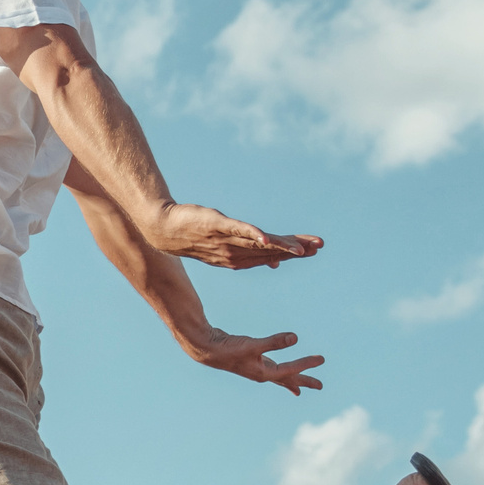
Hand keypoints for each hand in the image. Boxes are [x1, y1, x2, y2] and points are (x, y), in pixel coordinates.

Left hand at [146, 204, 324, 270]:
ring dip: (280, 246)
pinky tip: (266, 238)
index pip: (273, 253)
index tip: (315, 249)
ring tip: (300, 249)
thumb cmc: (196, 236)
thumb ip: (252, 251)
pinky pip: (236, 230)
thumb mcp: (226, 245)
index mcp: (240, 257)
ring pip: (258, 244)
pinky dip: (251, 235)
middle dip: (295, 249)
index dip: (294, 252)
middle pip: (271, 250)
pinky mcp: (215, 225)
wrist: (164, 230)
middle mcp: (235, 251)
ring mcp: (226, 239)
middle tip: (319, 247)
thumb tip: (276, 259)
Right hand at [182, 326, 324, 395]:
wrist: (206, 349)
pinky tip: (276, 367)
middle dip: (304, 381)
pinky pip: (270, 367)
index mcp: (263, 373)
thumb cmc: (228, 349)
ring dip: (291, 379)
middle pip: (287, 379)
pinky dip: (278, 369)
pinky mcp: (251, 360)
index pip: (290, 370)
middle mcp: (261, 373)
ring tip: (300, 388)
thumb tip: (296, 338)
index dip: (306, 364)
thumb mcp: (253, 345)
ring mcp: (255, 368)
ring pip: (278, 375)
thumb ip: (274, 342)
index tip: (321, 360)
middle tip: (320, 386)